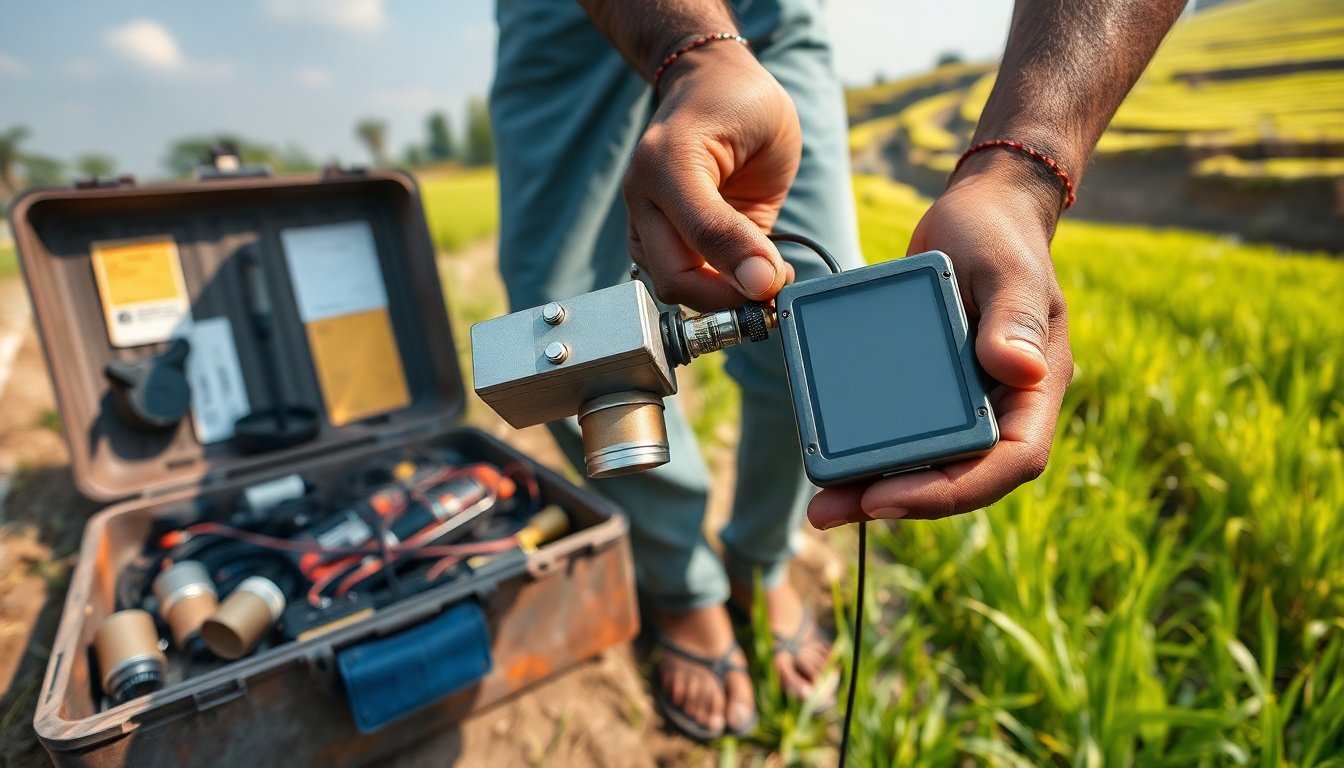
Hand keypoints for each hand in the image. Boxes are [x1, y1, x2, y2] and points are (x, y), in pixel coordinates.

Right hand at [625, 42, 799, 310]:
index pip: (687, 254)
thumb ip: (740, 227)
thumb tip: (757, 286)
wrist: (717, 84)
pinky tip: (757, 271)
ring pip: (681, 291)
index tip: (776, 279)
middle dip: (727, 298)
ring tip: (768, 275)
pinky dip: (726, 290)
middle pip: (676, 285)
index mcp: (658, 177)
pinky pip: (693, 282)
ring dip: (726, 298)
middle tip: (773, 288)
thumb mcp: (752, 145)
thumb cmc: (733, 101)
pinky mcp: (673, 239)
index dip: (733, 278)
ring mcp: (656, 226)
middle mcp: (647, 208)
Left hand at [808, 156, 1072, 526]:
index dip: (954, 490)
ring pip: (927, 464)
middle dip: (899, 501)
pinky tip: (826, 455)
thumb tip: (1017, 369)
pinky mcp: (929, 390)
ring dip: (874, 487)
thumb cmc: (999, 234)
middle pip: (959, 475)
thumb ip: (1011, 316)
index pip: (1011, 460)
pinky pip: (903, 431)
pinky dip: (867, 450)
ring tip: (822, 503)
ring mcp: (964, 401)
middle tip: (831, 511)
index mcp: (1035, 388)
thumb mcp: (1006, 268)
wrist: (976, 210)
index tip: (889, 497)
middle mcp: (1002, 405)